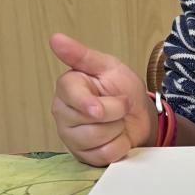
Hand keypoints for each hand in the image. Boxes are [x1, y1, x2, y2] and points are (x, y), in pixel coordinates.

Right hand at [49, 32, 155, 165]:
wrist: (139, 116)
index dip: (91, 103)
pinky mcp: (83, 156)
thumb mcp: (108, 67)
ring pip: (97, 138)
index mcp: (67, 87)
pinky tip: (116, 137)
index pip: (71, 96)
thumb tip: (55, 39)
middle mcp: (62, 112)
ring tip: (116, 121)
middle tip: (118, 106)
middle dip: (115, 112)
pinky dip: (119, 146)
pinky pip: (104, 155)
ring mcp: (70, 136)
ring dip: (117, 129)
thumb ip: (82, 56)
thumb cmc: (122, 89)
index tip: (102, 105)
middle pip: (90, 119)